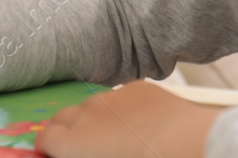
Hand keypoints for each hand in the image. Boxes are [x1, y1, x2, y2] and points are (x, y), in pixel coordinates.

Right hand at [35, 80, 221, 157]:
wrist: (191, 144)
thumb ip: (82, 156)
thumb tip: (76, 153)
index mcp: (77, 140)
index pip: (46, 137)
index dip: (47, 148)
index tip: (54, 155)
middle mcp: (89, 112)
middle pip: (62, 117)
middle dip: (64, 131)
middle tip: (78, 148)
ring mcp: (113, 96)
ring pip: (91, 105)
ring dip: (92, 119)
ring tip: (111, 137)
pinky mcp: (137, 87)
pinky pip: (118, 97)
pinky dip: (119, 109)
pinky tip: (137, 123)